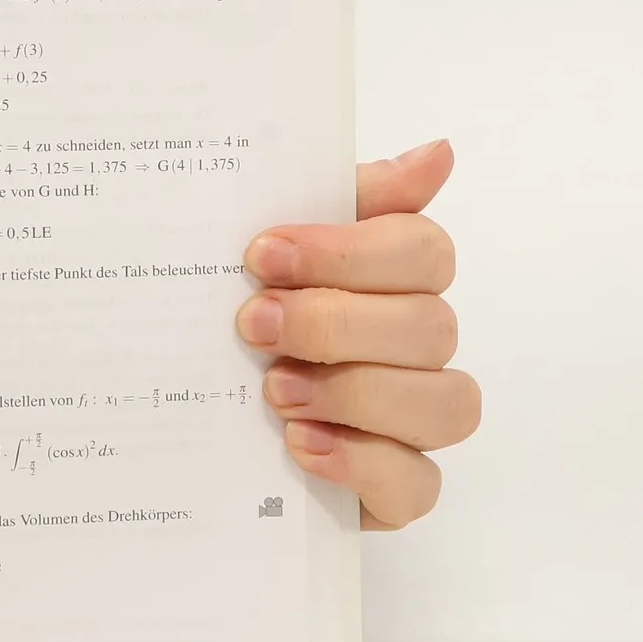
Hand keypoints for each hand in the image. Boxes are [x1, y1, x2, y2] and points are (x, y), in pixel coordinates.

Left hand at [236, 139, 477, 529]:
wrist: (196, 418)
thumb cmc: (248, 313)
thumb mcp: (271, 250)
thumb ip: (343, 197)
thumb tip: (438, 152)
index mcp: (395, 279)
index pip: (423, 251)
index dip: (348, 252)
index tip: (261, 253)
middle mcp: (418, 348)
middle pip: (430, 326)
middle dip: (336, 323)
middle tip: (253, 325)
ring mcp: (416, 422)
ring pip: (446, 404)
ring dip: (355, 392)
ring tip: (274, 391)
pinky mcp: (398, 489)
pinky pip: (418, 483)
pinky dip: (360, 461)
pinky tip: (299, 445)